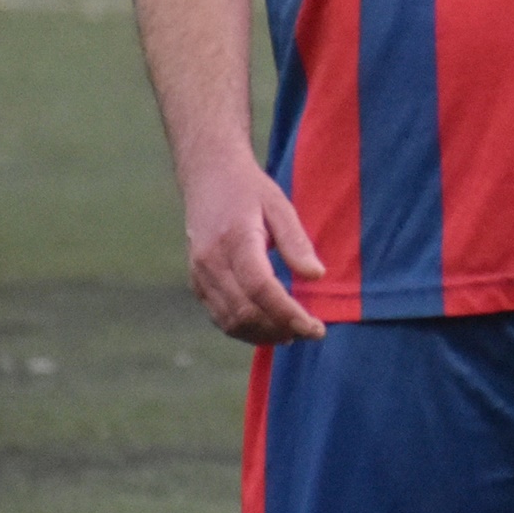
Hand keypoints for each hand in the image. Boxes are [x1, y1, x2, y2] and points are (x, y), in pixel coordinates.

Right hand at [182, 156, 327, 344]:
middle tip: (311, 332)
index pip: (261, 288)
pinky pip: (219, 316)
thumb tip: (316, 276)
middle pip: (245, 311)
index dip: (288, 314)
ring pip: (230, 320)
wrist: (207, 177)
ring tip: (293, 334)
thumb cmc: (249, 190)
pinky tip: (268, 327)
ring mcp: (199, 274)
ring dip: (263, 335)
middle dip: (280, 329)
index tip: (315, 328)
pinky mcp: (196, 282)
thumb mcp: (280, 206)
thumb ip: (296, 242)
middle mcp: (212, 261)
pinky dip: (244, 329)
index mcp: (236, 240)